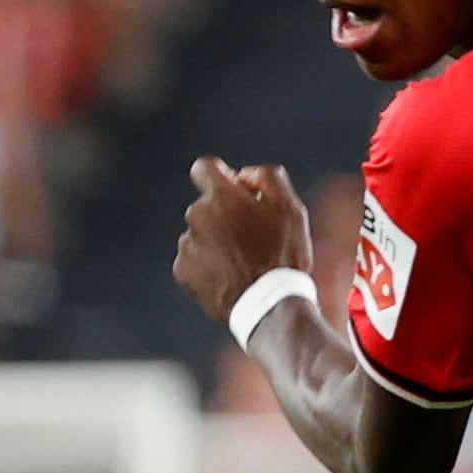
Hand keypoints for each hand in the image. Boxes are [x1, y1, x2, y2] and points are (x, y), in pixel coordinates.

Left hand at [174, 158, 313, 327]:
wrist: (269, 305)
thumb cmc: (283, 255)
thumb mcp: (290, 208)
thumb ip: (268, 177)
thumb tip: (245, 175)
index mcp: (222, 196)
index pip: (204, 168)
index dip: (220, 175)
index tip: (232, 188)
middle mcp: (197, 215)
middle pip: (206, 206)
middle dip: (224, 214)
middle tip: (251, 237)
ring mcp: (187, 244)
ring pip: (200, 234)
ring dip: (216, 241)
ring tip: (242, 261)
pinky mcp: (182, 270)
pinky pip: (192, 259)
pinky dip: (207, 265)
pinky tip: (229, 276)